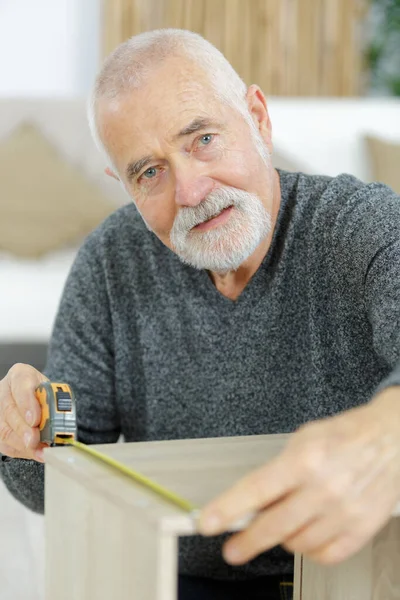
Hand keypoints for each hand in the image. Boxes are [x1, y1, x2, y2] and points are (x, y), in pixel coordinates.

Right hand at [0, 363, 49, 462]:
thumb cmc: (44, 393)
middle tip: (34, 440)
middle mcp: (4, 390)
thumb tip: (58, 422)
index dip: (27, 403)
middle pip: (9, 410)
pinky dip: (21, 451)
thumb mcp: (52, 390)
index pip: (21, 384)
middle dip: (23, 429)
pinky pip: (5, 442)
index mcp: (20, 374)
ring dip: (22, 444)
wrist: (36, 398)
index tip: (35, 419)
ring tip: (39, 451)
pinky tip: (35, 453)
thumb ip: (52, 402)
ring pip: (4, 429)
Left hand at [198, 390, 399, 565]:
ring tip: (286, 522)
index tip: (208, 523)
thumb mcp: (303, 439)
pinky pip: (326, 555)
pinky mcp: (362, 528)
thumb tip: (250, 500)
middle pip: (274, 525)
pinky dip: (310, 549)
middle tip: (233, 549)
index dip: (229, 508)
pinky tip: (307, 533)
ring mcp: (345, 511)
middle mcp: (325, 487)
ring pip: (298, 544)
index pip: (257, 489)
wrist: (391, 439)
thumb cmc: (344, 435)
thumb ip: (277, 469)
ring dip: (283, 538)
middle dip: (247, 541)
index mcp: (306, 459)